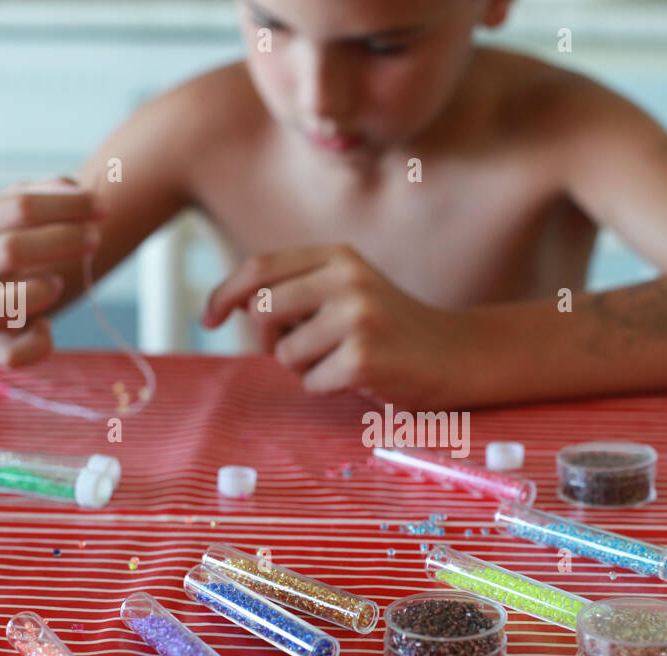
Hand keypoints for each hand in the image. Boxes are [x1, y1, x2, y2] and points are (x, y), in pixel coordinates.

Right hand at [0, 177, 103, 365]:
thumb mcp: (9, 214)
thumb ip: (43, 195)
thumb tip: (78, 189)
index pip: (18, 208)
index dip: (67, 207)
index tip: (101, 208)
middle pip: (11, 249)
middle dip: (63, 241)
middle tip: (95, 238)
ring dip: (39, 292)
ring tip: (56, 283)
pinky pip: (13, 354)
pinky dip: (38, 342)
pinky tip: (45, 325)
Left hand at [202, 244, 475, 408]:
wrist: (456, 357)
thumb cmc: (391, 330)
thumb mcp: (347, 290)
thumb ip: (298, 289)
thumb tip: (232, 307)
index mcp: (338, 256)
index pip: (260, 268)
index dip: (225, 294)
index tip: (210, 319)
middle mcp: (347, 277)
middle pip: (262, 311)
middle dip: (269, 341)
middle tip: (300, 351)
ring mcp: (357, 316)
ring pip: (285, 353)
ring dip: (303, 369)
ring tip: (341, 362)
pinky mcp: (364, 357)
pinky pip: (312, 382)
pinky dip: (327, 388)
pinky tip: (360, 378)